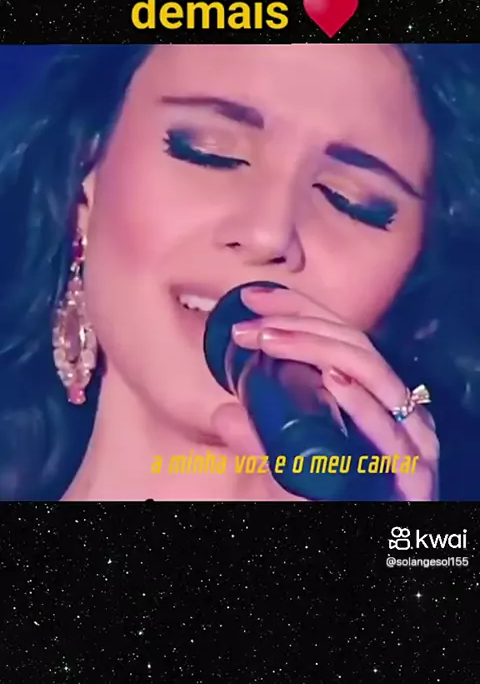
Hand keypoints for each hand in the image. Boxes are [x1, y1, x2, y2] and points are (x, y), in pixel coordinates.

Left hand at [210, 286, 438, 501]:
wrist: (355, 553)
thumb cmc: (325, 503)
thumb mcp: (283, 467)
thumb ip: (258, 442)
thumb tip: (225, 413)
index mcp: (375, 398)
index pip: (340, 337)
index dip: (299, 308)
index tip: (252, 297)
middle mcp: (398, 411)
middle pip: (357, 347)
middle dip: (302, 326)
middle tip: (252, 325)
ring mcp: (412, 442)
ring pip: (375, 377)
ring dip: (321, 351)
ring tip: (274, 340)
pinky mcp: (416, 476)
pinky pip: (392, 435)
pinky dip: (363, 405)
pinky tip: (334, 381)